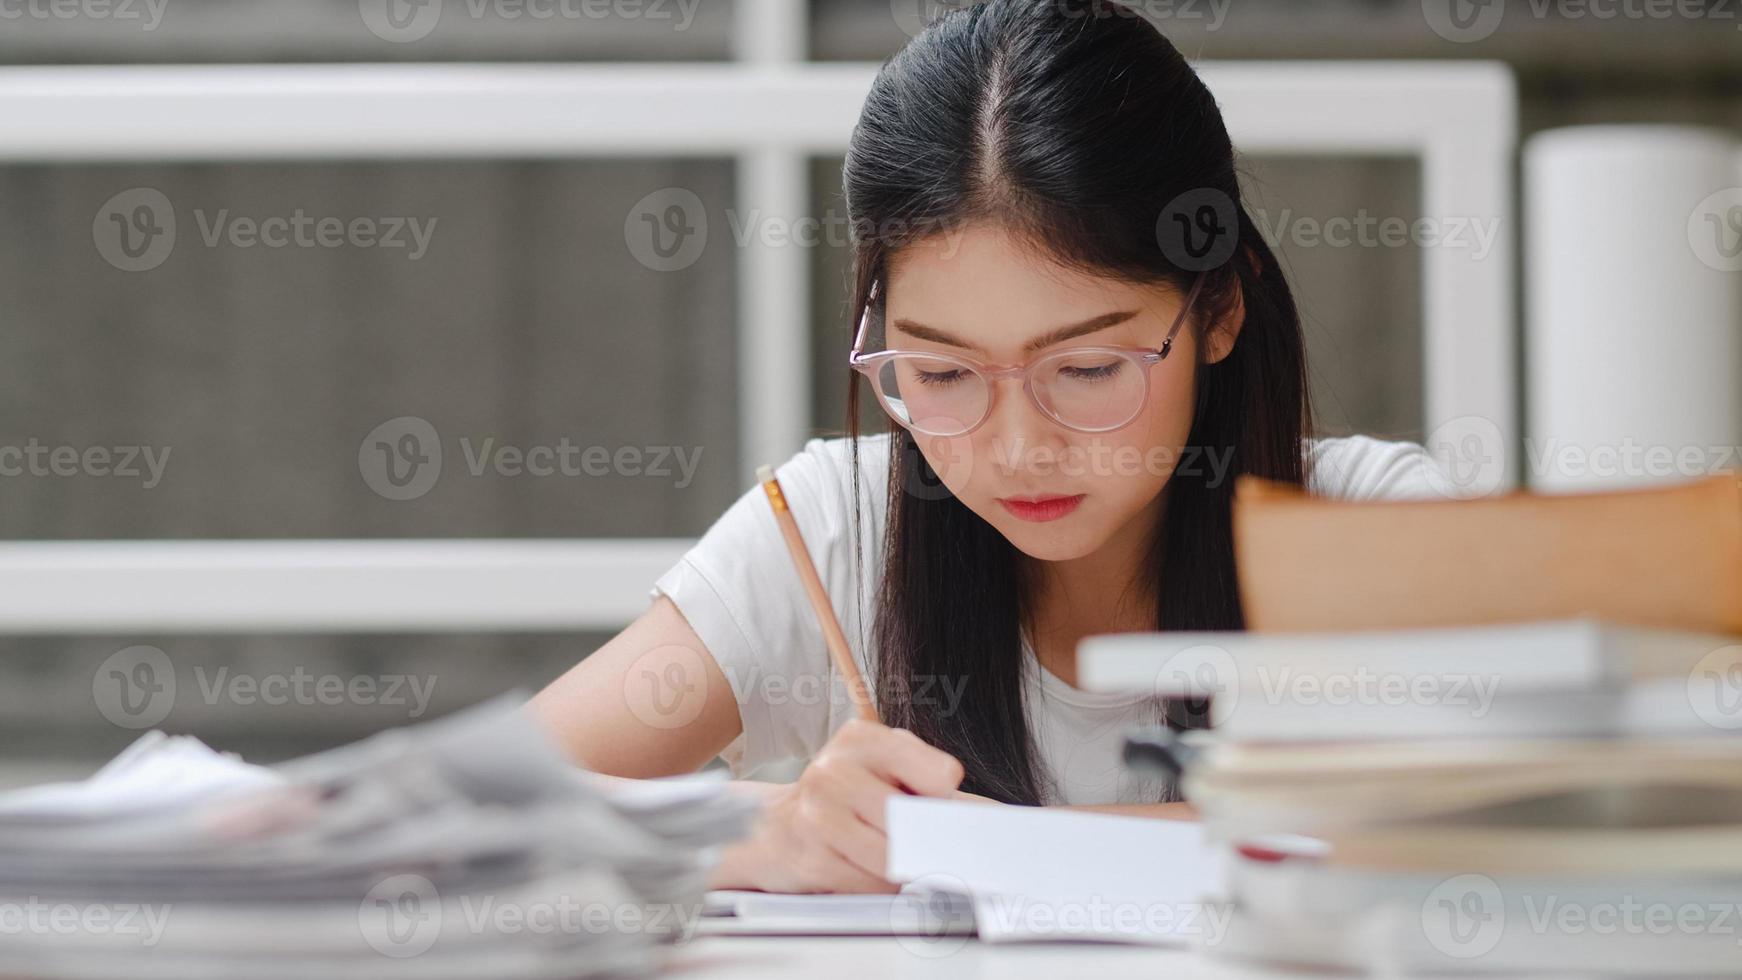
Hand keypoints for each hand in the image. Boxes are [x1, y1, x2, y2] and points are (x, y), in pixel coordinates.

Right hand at [708, 719, 963, 893]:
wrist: (773, 827)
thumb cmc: (839, 796)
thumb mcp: (880, 767)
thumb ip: (924, 780)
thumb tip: (977, 818)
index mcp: (861, 739)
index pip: (939, 773)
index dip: (944, 800)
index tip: (936, 806)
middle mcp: (834, 771)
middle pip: (916, 822)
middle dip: (925, 838)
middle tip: (918, 839)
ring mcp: (819, 817)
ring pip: (896, 859)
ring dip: (900, 866)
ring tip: (883, 850)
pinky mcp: (811, 860)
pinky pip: (871, 885)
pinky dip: (876, 884)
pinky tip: (859, 866)